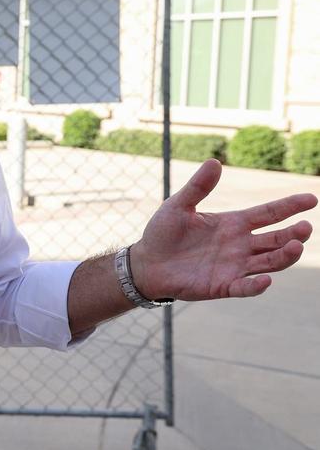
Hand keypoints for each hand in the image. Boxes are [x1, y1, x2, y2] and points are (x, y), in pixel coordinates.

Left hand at [132, 160, 315, 301]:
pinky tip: (266, 280)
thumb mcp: (179, 206)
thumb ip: (198, 187)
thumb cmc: (163, 233)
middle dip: (293, 234)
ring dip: (284, 257)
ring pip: (268, 262)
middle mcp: (240, 245)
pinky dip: (256, 285)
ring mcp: (234, 267)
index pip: (268, 213)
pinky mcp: (222, 286)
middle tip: (306, 228)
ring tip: (296, 246)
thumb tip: (215, 162)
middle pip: (276, 239)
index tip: (312, 198)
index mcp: (233, 224)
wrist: (146, 263)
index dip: (290, 206)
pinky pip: (244, 287)